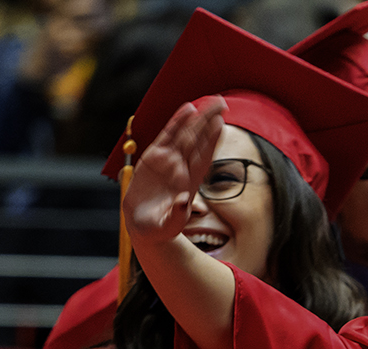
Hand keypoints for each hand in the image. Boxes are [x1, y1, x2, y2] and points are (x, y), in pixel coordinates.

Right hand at [121, 97, 225, 248]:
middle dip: (209, 120)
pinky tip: (186, 109)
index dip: (212, 140)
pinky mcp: (154, 158)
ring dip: (196, 118)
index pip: (203, 157)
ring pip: (185, 134)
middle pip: (198, 139)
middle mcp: (182, 168)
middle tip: (221, 102)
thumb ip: (177, 215)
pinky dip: (176, 122)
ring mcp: (169, 161)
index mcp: (190, 182)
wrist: (145, 226)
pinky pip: (167, 136)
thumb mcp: (167, 226)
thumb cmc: (160, 228)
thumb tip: (185, 201)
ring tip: (207, 101)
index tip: (221, 123)